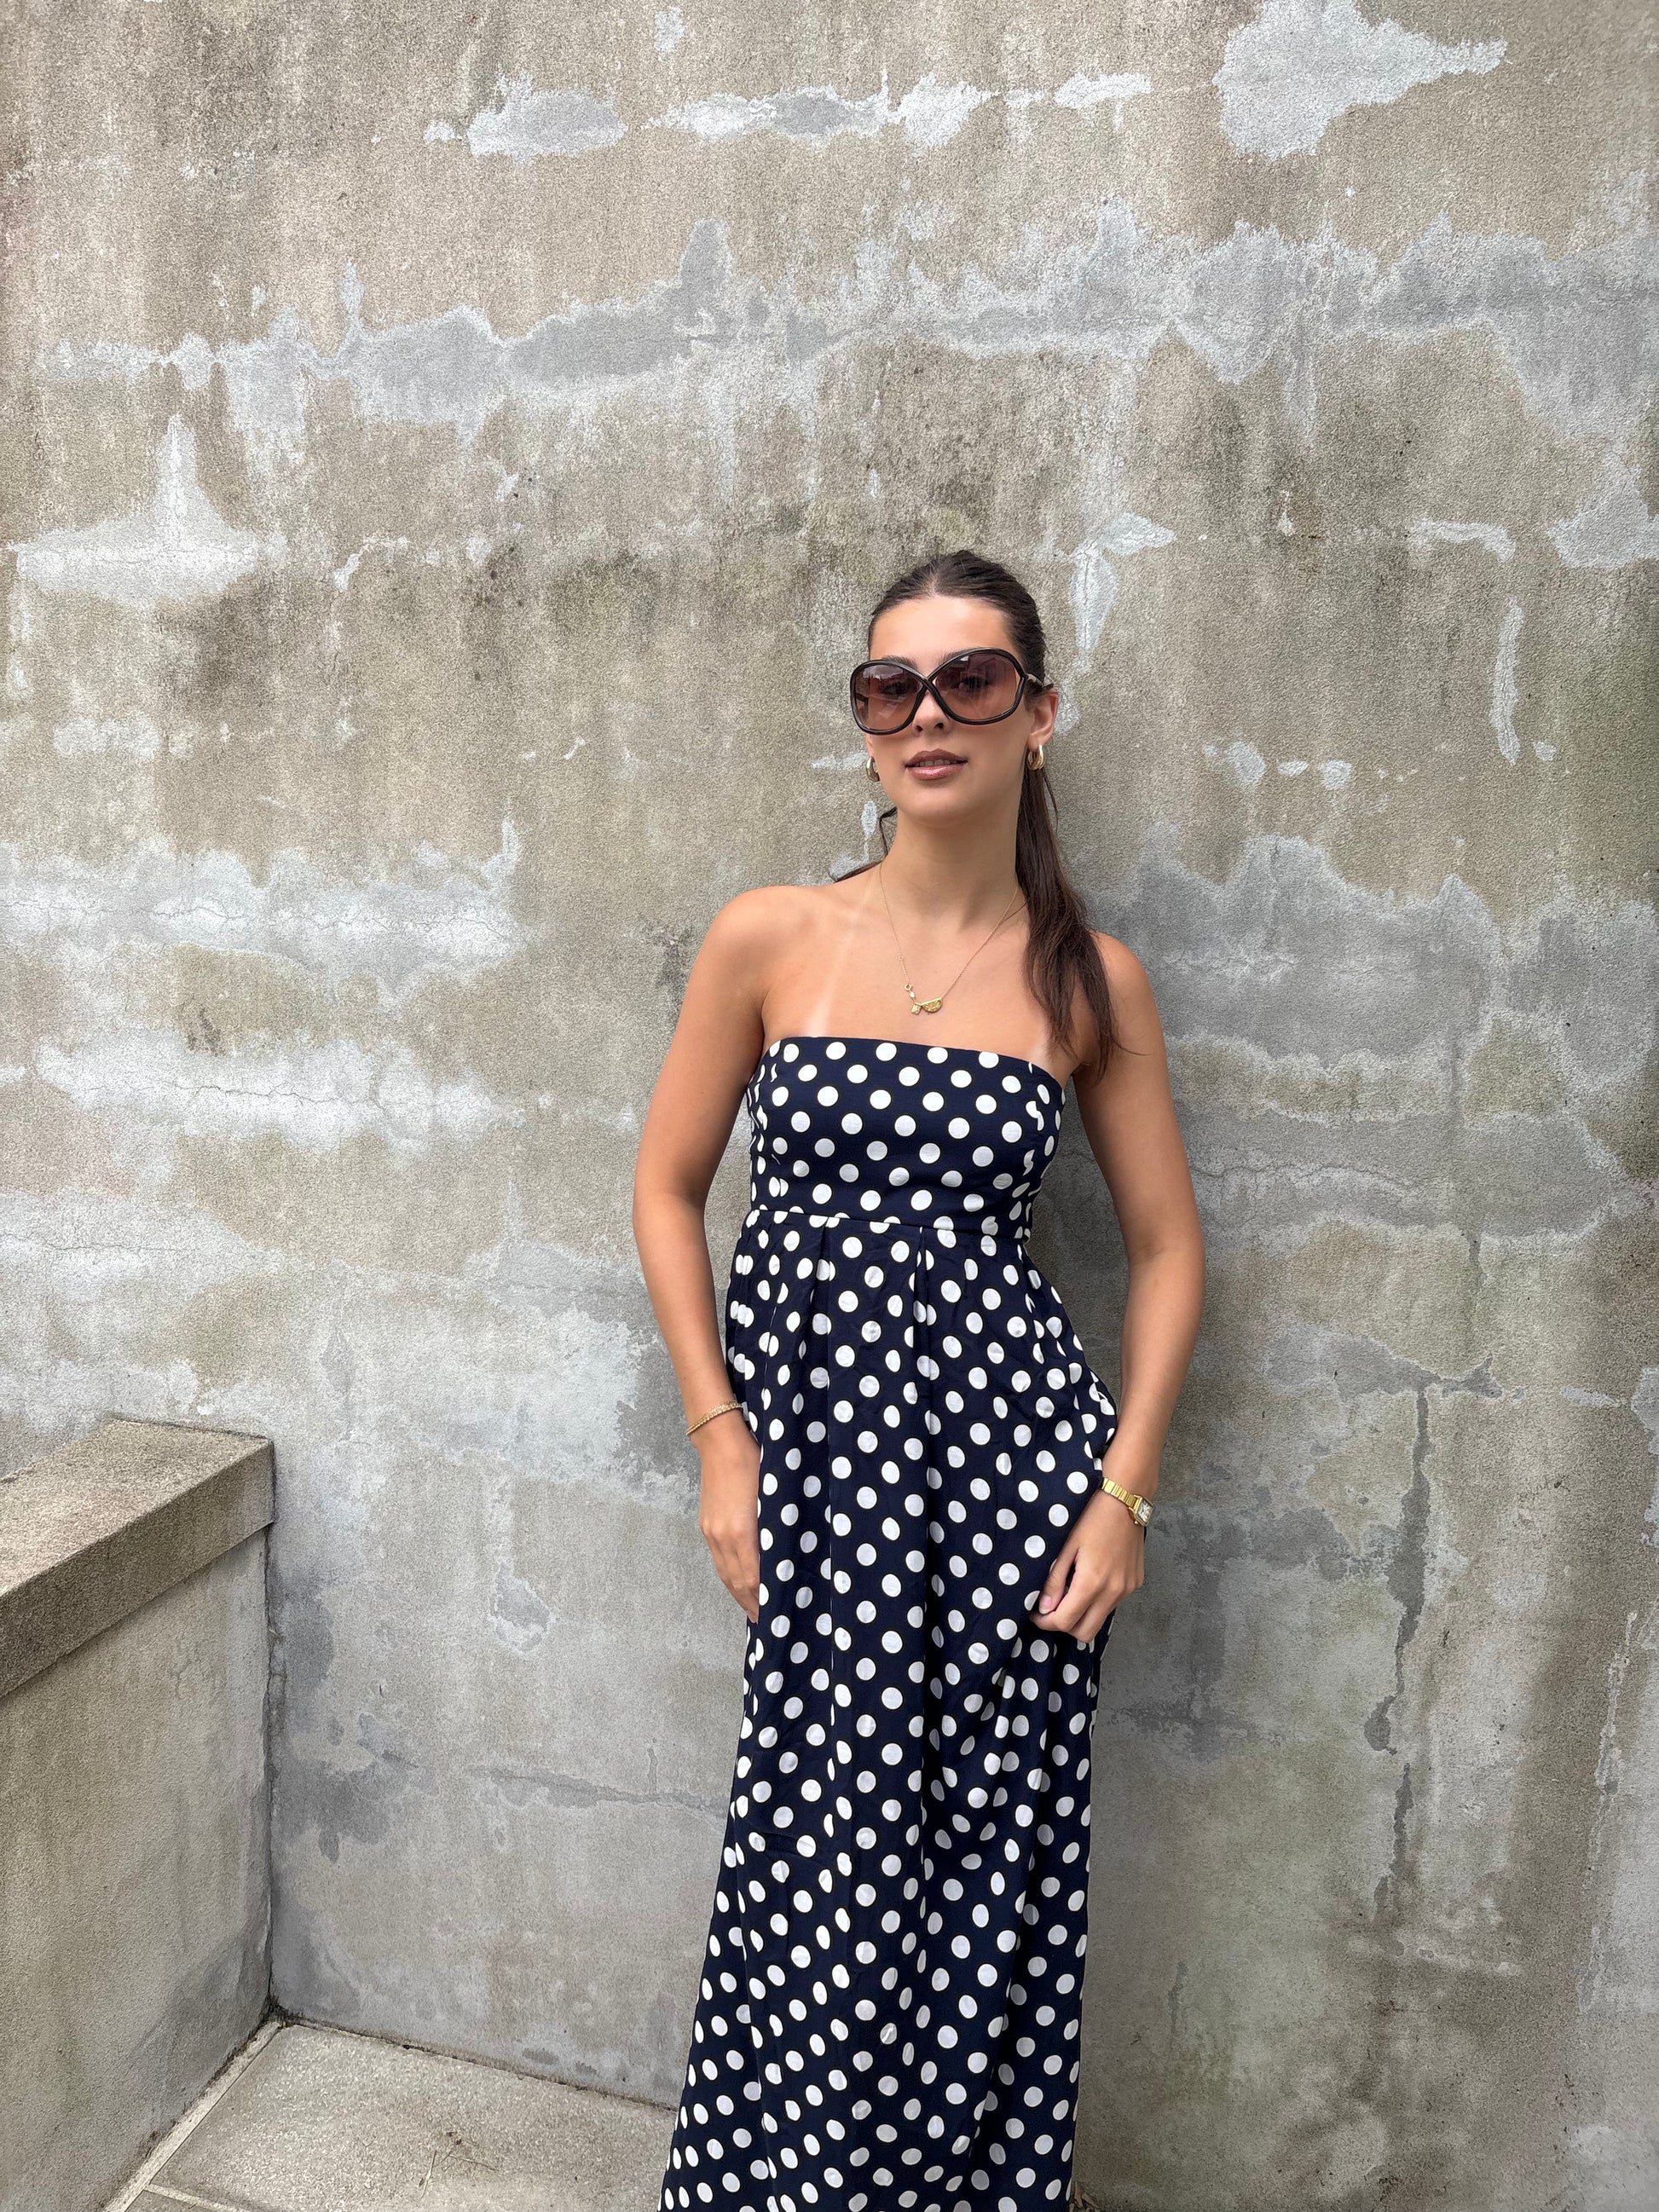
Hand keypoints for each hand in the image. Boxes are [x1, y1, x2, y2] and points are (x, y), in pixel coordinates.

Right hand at [697, 1412, 761, 1622]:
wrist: (721, 1443)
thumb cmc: (755, 1464)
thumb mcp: (772, 1497)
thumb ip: (775, 1530)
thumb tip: (785, 1556)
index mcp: (741, 1532)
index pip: (752, 1577)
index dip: (762, 1598)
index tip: (773, 1615)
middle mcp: (722, 1537)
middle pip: (736, 1581)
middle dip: (749, 1603)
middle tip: (764, 1621)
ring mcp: (711, 1532)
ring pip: (724, 1573)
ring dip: (737, 1593)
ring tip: (750, 1608)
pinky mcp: (707, 1525)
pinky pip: (717, 1560)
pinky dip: (728, 1576)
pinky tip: (736, 1581)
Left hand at [1031, 1483, 1146, 1641]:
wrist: (1125, 1499)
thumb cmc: (1091, 1517)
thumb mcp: (1066, 1546)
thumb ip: (1055, 1580)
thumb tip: (1045, 1608)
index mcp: (1092, 1582)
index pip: (1065, 1621)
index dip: (1045, 1623)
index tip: (1034, 1613)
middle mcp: (1113, 1592)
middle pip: (1085, 1633)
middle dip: (1064, 1625)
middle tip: (1050, 1608)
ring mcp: (1127, 1589)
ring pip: (1100, 1620)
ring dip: (1082, 1614)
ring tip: (1068, 1592)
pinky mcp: (1135, 1583)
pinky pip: (1112, 1605)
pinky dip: (1097, 1602)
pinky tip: (1089, 1581)